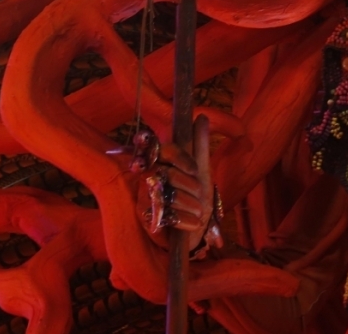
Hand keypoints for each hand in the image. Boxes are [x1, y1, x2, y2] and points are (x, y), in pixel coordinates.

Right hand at [137, 114, 217, 251]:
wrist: (195, 231)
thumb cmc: (196, 198)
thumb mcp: (203, 171)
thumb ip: (200, 145)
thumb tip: (200, 115)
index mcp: (162, 163)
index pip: (165, 150)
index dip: (180, 158)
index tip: (195, 171)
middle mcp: (148, 178)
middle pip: (165, 173)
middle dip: (187, 185)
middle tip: (201, 196)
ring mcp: (144, 199)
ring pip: (163, 194)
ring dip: (186, 203)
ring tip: (200, 212)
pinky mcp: (146, 218)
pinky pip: (162, 215)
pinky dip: (182, 219)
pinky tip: (194, 223)